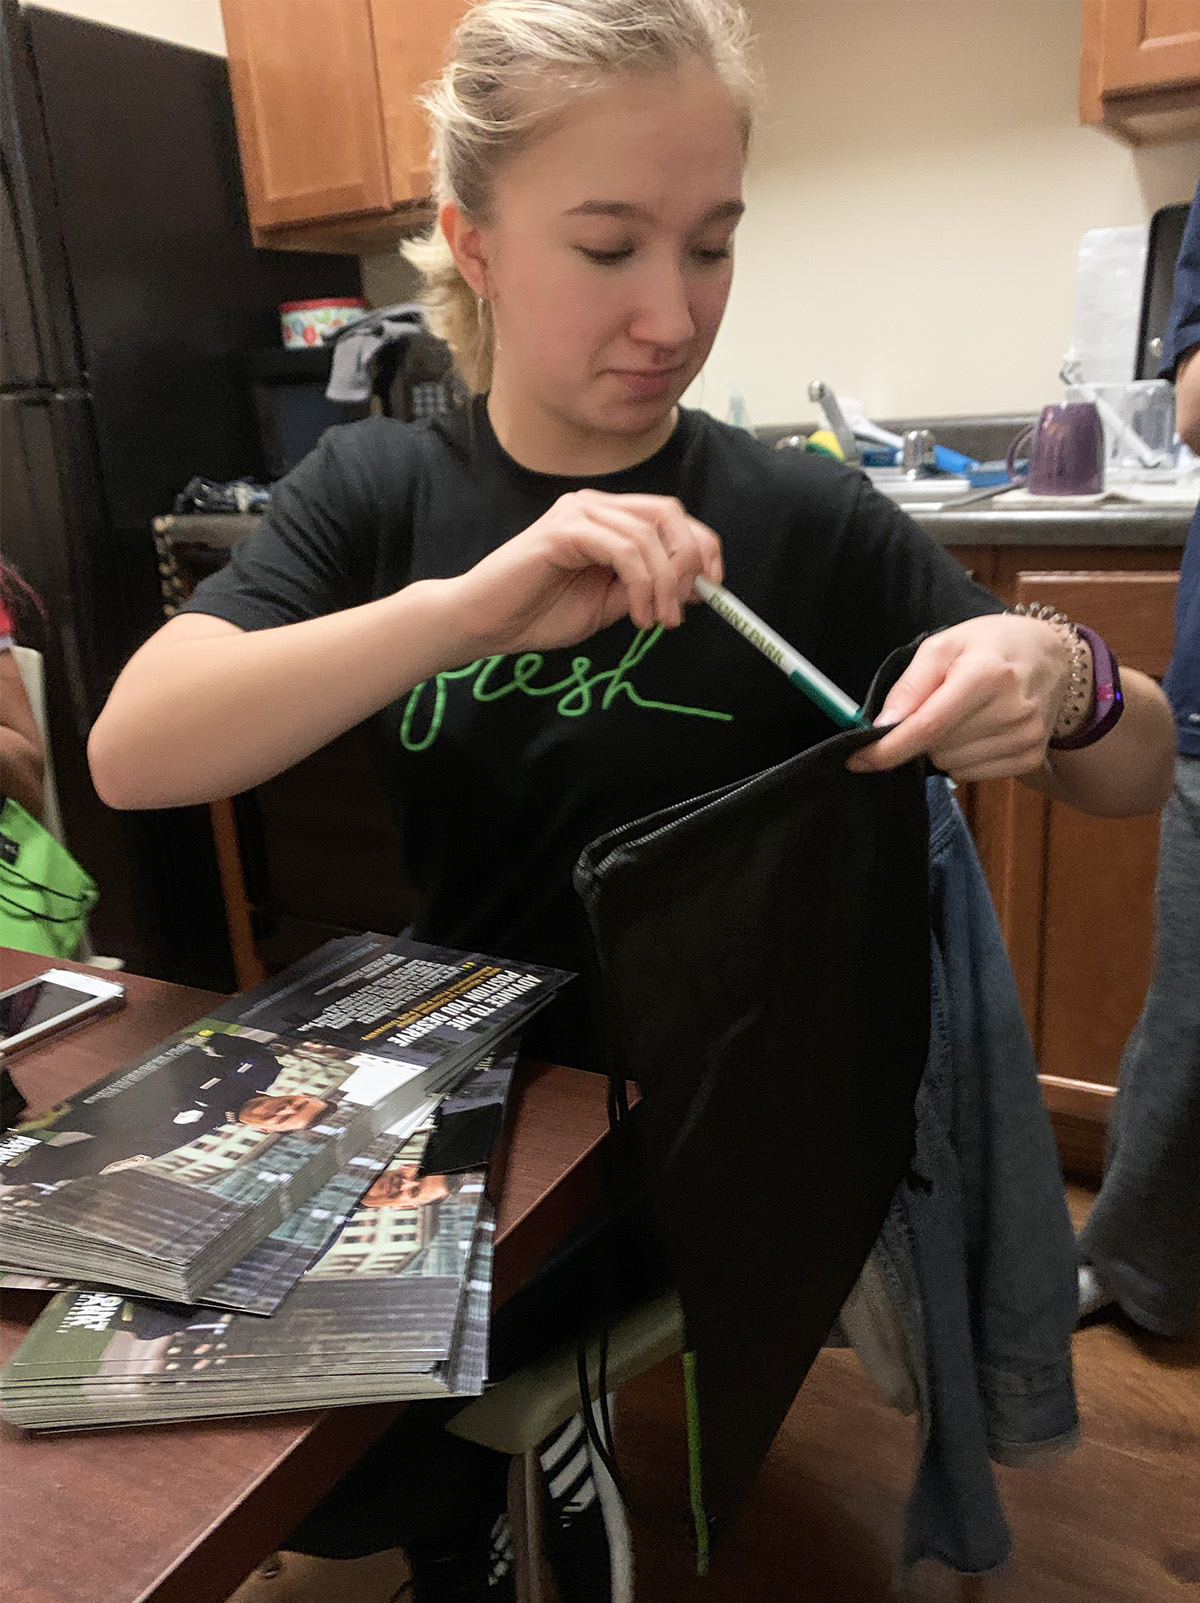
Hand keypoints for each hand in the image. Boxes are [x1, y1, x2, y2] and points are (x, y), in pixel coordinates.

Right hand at [443, 491, 723, 656]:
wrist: (484, 623)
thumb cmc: (538, 613)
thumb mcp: (609, 605)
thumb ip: (648, 589)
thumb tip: (697, 588)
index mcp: (608, 519)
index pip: (671, 516)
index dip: (701, 545)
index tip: (714, 586)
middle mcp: (595, 506)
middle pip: (668, 514)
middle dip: (688, 561)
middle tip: (683, 608)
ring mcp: (578, 512)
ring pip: (648, 534)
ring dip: (664, 584)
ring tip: (656, 620)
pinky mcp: (563, 530)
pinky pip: (623, 549)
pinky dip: (641, 583)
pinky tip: (636, 613)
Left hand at [846, 614, 1072, 780]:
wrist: (1051, 656)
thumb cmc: (990, 646)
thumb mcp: (945, 645)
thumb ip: (910, 685)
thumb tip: (882, 726)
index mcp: (987, 675)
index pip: (927, 726)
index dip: (887, 749)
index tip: (857, 760)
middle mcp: (1012, 710)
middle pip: (936, 748)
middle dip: (922, 735)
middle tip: (939, 704)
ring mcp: (1025, 737)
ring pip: (952, 766)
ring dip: (942, 748)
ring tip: (964, 714)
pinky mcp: (1031, 756)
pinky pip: (973, 774)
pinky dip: (963, 758)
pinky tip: (979, 730)